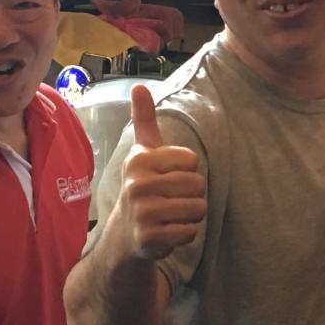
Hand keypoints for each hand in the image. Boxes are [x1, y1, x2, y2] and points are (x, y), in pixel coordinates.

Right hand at [120, 84, 205, 259]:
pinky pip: (190, 231)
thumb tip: (139, 86)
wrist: (125, 235)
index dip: (187, 171)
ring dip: (190, 216)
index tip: (167, 178)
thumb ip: (144, 119)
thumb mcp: (143, 152)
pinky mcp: (150, 238)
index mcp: (140, 160)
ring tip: (169, 216)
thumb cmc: (142, 187)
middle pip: (199, 185)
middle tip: (170, 200)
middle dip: (192, 195)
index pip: (192, 160)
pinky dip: (184, 234)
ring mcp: (143, 212)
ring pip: (198, 209)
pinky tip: (167, 231)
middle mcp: (137, 184)